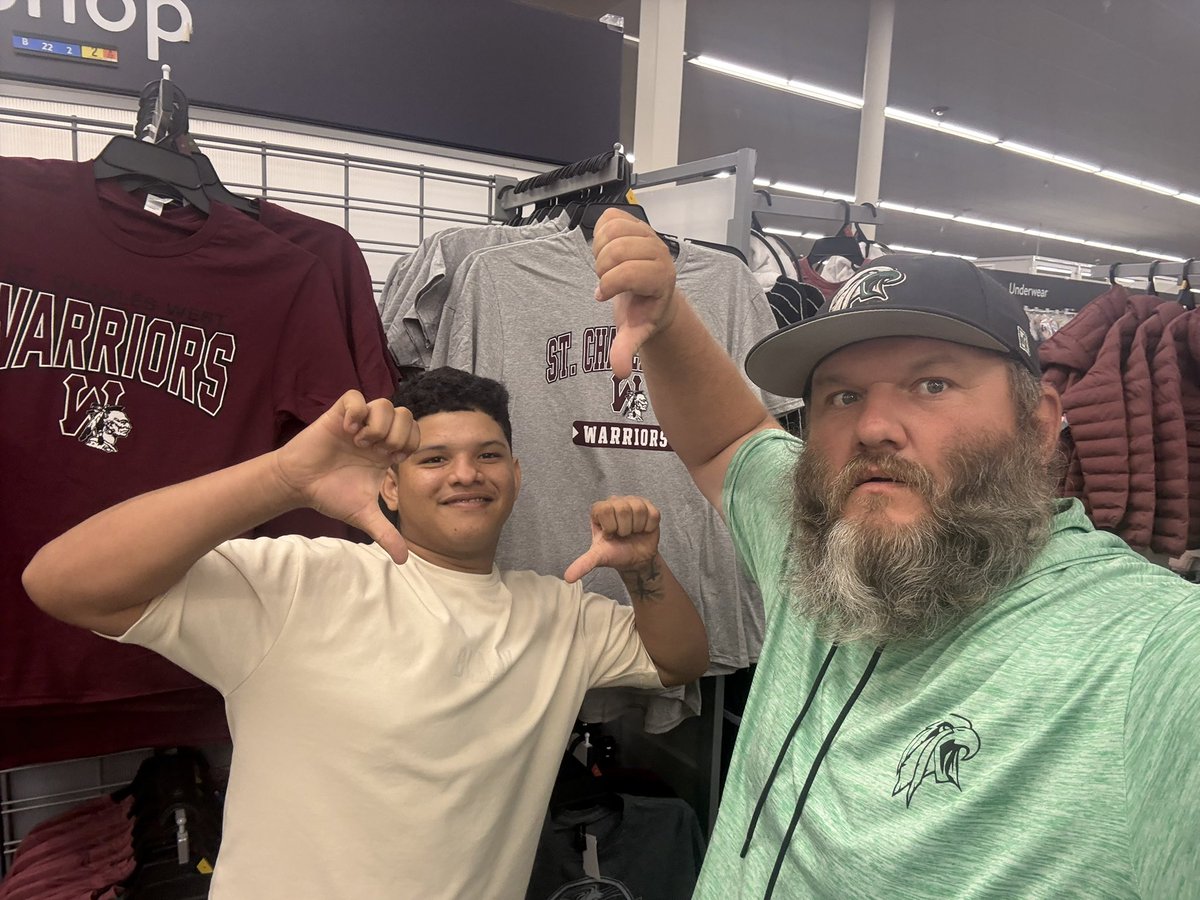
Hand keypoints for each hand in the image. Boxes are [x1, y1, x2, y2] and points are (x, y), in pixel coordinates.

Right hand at [273, 390, 419, 562]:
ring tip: (361, 443)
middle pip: (406, 414)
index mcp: (387, 451)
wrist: (300, 484)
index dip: (410, 445)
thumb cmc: (331, 494)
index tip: (391, 463)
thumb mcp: (363, 516)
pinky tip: (347, 431)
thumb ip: (385, 534)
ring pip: (384, 403)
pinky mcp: (338, 413)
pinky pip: (355, 396)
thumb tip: (404, 561)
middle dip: (398, 434)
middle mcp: (376, 433)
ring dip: (377, 425)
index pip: (416, 434)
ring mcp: (358, 422)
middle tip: (379, 452)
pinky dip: (355, 412)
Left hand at [564, 496, 661, 583]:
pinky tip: (643, 530)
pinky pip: (652, 514)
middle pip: (623, 508)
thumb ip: (584, 563)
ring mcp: (633, 501)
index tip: (611, 535)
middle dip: (624, 528)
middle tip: (623, 535)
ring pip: (638, 510)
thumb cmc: (616, 553)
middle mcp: (615, 501)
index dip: (611, 527)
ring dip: (637, 527)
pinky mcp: (649, 506)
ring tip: (633, 532)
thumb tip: (568, 578)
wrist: (637, 559)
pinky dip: (649, 527)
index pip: (605, 510)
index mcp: (600, 509)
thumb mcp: (599, 557)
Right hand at [592, 209, 677, 377]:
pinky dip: (600, 234)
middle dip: (603, 269)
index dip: (609, 285)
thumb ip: (625, 349)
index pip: (628, 273)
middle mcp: (659, 252)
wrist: (650, 292)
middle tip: (608, 282)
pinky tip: (607, 250)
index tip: (603, 296)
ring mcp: (648, 234)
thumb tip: (618, 372)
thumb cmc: (642, 312)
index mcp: (661, 277)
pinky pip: (609, 218)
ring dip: (600, 251)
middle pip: (616, 250)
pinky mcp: (635, 222)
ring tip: (608, 266)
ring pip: (611, 231)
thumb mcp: (634, 332)